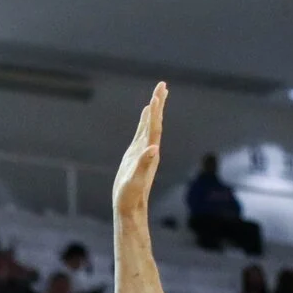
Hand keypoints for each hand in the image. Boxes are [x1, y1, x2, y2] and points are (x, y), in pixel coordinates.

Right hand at [112, 83, 164, 217]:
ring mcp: (143, 152)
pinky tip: (145, 115)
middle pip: (155, 122)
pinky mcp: (136, 155)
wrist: (131, 208)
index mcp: (149, 152)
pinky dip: (145, 121)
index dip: (156, 110)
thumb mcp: (136, 181)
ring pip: (150, 126)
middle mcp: (149, 149)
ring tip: (157, 95)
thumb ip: (144, 165)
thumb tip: (153, 149)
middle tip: (162, 85)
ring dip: (154, 110)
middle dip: (158, 103)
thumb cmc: (131, 196)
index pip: (154, 126)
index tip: (158, 92)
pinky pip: (143, 133)